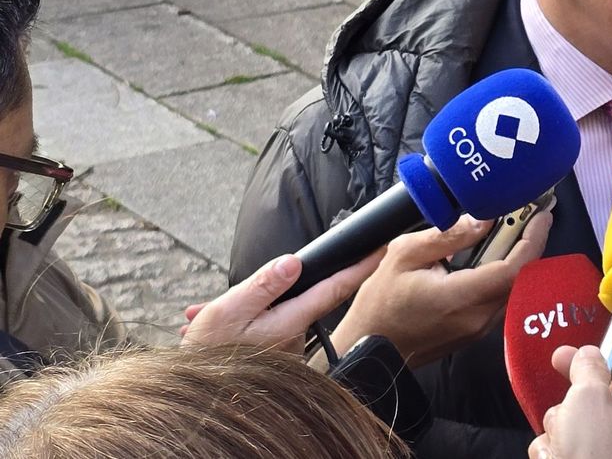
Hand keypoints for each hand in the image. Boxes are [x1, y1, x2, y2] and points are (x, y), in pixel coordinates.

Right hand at [181, 250, 381, 351]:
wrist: (194, 399)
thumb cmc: (210, 356)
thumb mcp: (229, 311)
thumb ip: (264, 284)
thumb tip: (295, 262)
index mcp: (291, 322)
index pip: (335, 288)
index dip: (359, 267)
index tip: (380, 250)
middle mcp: (294, 338)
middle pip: (296, 297)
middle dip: (265, 289)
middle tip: (223, 300)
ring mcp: (285, 351)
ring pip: (274, 313)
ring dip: (244, 309)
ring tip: (205, 318)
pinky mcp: (273, 360)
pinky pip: (262, 330)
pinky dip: (240, 325)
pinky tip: (210, 330)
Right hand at [331, 211, 552, 367]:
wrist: (367, 349)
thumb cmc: (379, 304)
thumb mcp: (404, 256)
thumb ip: (449, 236)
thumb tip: (484, 219)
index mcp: (462, 298)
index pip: (514, 269)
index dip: (533, 240)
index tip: (541, 215)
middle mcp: (478, 318)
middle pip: (519, 278)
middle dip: (527, 244)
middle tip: (528, 215)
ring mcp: (478, 330)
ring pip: (511, 290)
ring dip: (515, 259)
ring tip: (511, 230)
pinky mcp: (474, 333)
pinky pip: (498, 300)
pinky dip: (502, 275)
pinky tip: (492, 256)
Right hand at [530, 328, 611, 458]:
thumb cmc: (595, 451)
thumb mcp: (587, 397)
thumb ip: (587, 369)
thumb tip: (589, 356)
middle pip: (611, 388)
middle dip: (580, 388)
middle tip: (560, 362)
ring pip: (587, 418)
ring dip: (564, 423)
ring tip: (559, 440)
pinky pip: (579, 445)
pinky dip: (562, 448)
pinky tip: (554, 456)